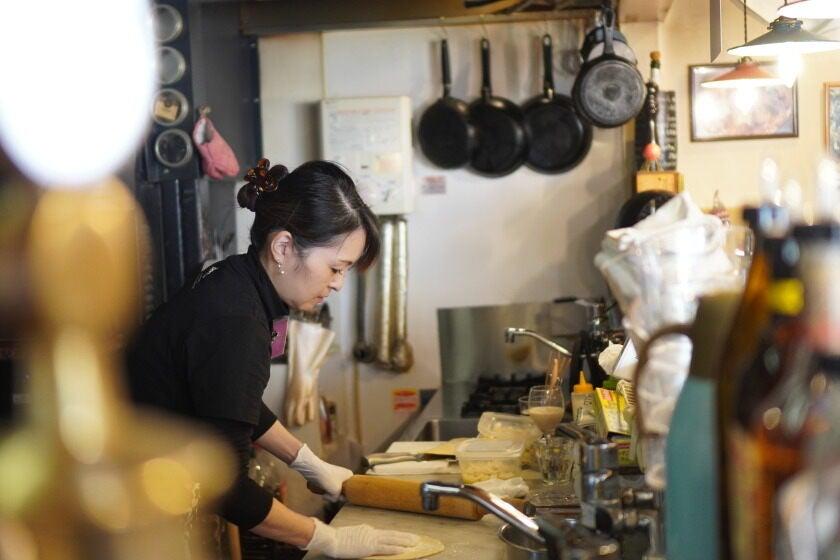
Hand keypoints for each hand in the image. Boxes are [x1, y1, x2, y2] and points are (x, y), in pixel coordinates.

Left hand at [290, 444, 352, 500]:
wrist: (313, 469)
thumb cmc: (327, 479)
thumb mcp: (336, 493)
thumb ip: (337, 498)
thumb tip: (334, 499)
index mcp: (349, 475)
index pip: (350, 491)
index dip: (343, 496)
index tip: (336, 497)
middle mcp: (343, 474)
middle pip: (340, 491)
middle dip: (332, 495)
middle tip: (326, 494)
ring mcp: (334, 475)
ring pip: (332, 490)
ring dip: (326, 493)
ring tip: (321, 491)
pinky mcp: (326, 476)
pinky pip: (326, 486)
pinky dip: (322, 489)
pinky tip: (317, 488)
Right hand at [304, 518, 418, 557]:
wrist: (331, 538)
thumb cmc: (338, 539)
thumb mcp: (353, 535)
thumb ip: (363, 536)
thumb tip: (368, 537)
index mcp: (368, 530)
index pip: (386, 533)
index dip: (397, 535)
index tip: (406, 537)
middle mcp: (372, 532)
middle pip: (393, 534)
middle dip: (406, 537)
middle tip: (418, 538)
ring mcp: (371, 539)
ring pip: (392, 539)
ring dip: (405, 541)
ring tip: (416, 543)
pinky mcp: (369, 547)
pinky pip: (386, 548)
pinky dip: (396, 548)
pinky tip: (404, 550)